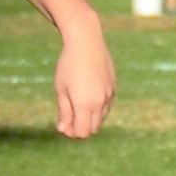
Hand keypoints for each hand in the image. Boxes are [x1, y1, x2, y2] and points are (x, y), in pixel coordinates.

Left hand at [50, 17, 115, 139]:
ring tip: (77, 106)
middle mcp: (100, 103)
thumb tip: (63, 130)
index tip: (63, 124)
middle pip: (93, 129)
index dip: (72, 133)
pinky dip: (97, 107)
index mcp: (85, 105)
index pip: (82, 133)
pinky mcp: (113, 87)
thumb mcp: (61, 90)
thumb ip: (64, 112)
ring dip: (89, 118)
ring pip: (101, 118)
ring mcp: (109, 95)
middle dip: (80, 128)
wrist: (86, 42)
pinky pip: (106, 106)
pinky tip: (87, 95)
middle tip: (68, 119)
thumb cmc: (68, 66)